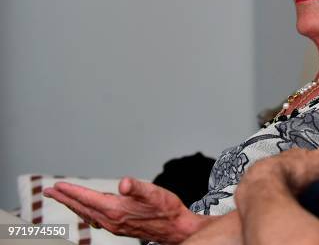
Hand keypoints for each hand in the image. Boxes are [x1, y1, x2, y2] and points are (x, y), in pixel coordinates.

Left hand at [43, 177, 207, 244]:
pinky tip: (86, 210)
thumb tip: (122, 183)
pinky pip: (96, 219)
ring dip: (73, 205)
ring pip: (87, 213)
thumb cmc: (166, 208)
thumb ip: (136, 187)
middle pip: (82, 207)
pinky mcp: (119, 226)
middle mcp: (111, 220)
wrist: (176, 228)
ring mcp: (114, 225)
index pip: (87, 198)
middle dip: (65, 199)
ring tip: (63, 197)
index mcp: (116, 210)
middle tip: (49, 191)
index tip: (57, 186)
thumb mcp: (153, 192)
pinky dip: (86, 211)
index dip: (72, 191)